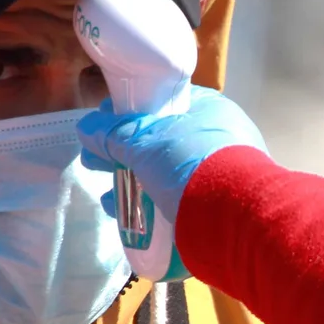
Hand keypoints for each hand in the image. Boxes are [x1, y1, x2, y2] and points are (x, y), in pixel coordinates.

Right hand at [77, 85, 267, 222]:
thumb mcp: (146, 143)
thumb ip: (114, 134)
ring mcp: (220, 174)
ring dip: (132, 183)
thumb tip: (87, 128)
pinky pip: (177, 200)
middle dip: (123, 153)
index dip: (131, 110)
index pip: (165, 101)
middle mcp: (218, 139)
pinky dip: (150, 206)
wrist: (235, 221)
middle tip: (95, 163)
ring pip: (166, 174)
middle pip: (160, 141)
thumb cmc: (191, 166)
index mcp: (210, 110)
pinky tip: (127, 217)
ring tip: (108, 199)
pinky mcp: (217, 207)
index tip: (104, 123)